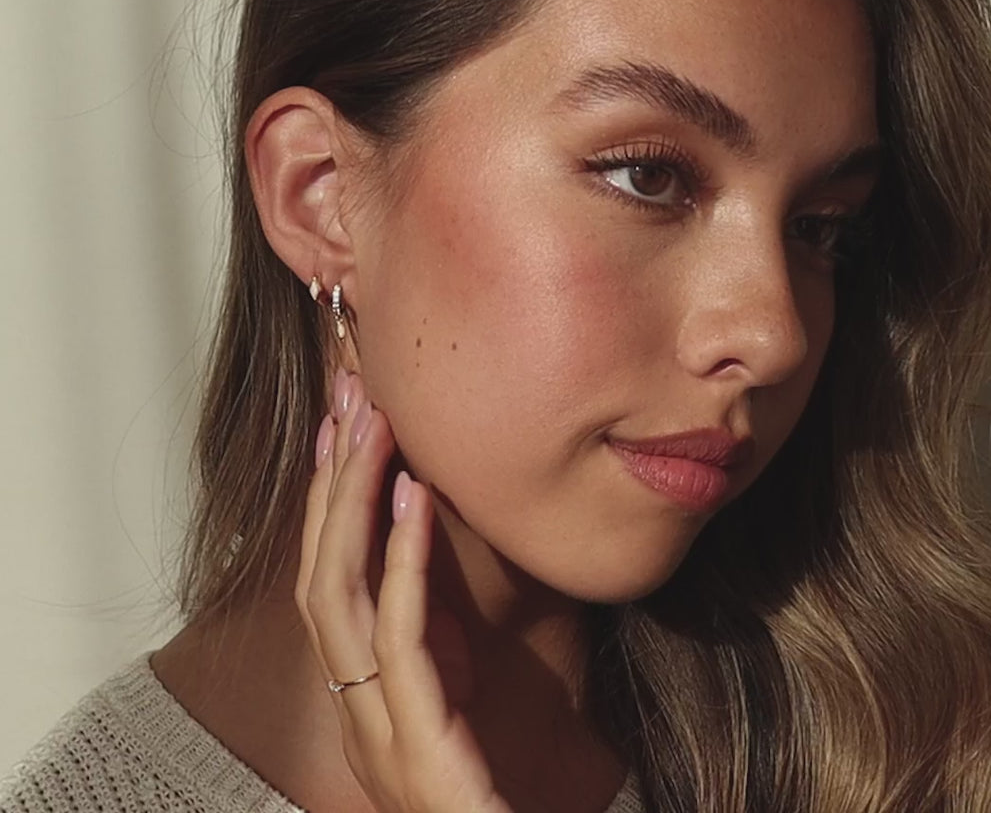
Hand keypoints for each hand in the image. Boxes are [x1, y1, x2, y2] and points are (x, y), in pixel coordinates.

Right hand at [295, 368, 512, 812]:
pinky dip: (401, 560)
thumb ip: (432, 639)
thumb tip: (421, 552)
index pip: (324, 581)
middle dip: (329, 482)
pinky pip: (398, 637)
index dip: (323, 502)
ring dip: (352, 503)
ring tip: (374, 428)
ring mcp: (375, 730)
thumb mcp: (453, 699)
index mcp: (360, 695)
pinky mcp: (416, 747)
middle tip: (347, 399)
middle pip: (317, 574)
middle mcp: (352, 709)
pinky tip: (413, 498)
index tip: (335, 429)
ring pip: (337, 595)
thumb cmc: (491, 791)